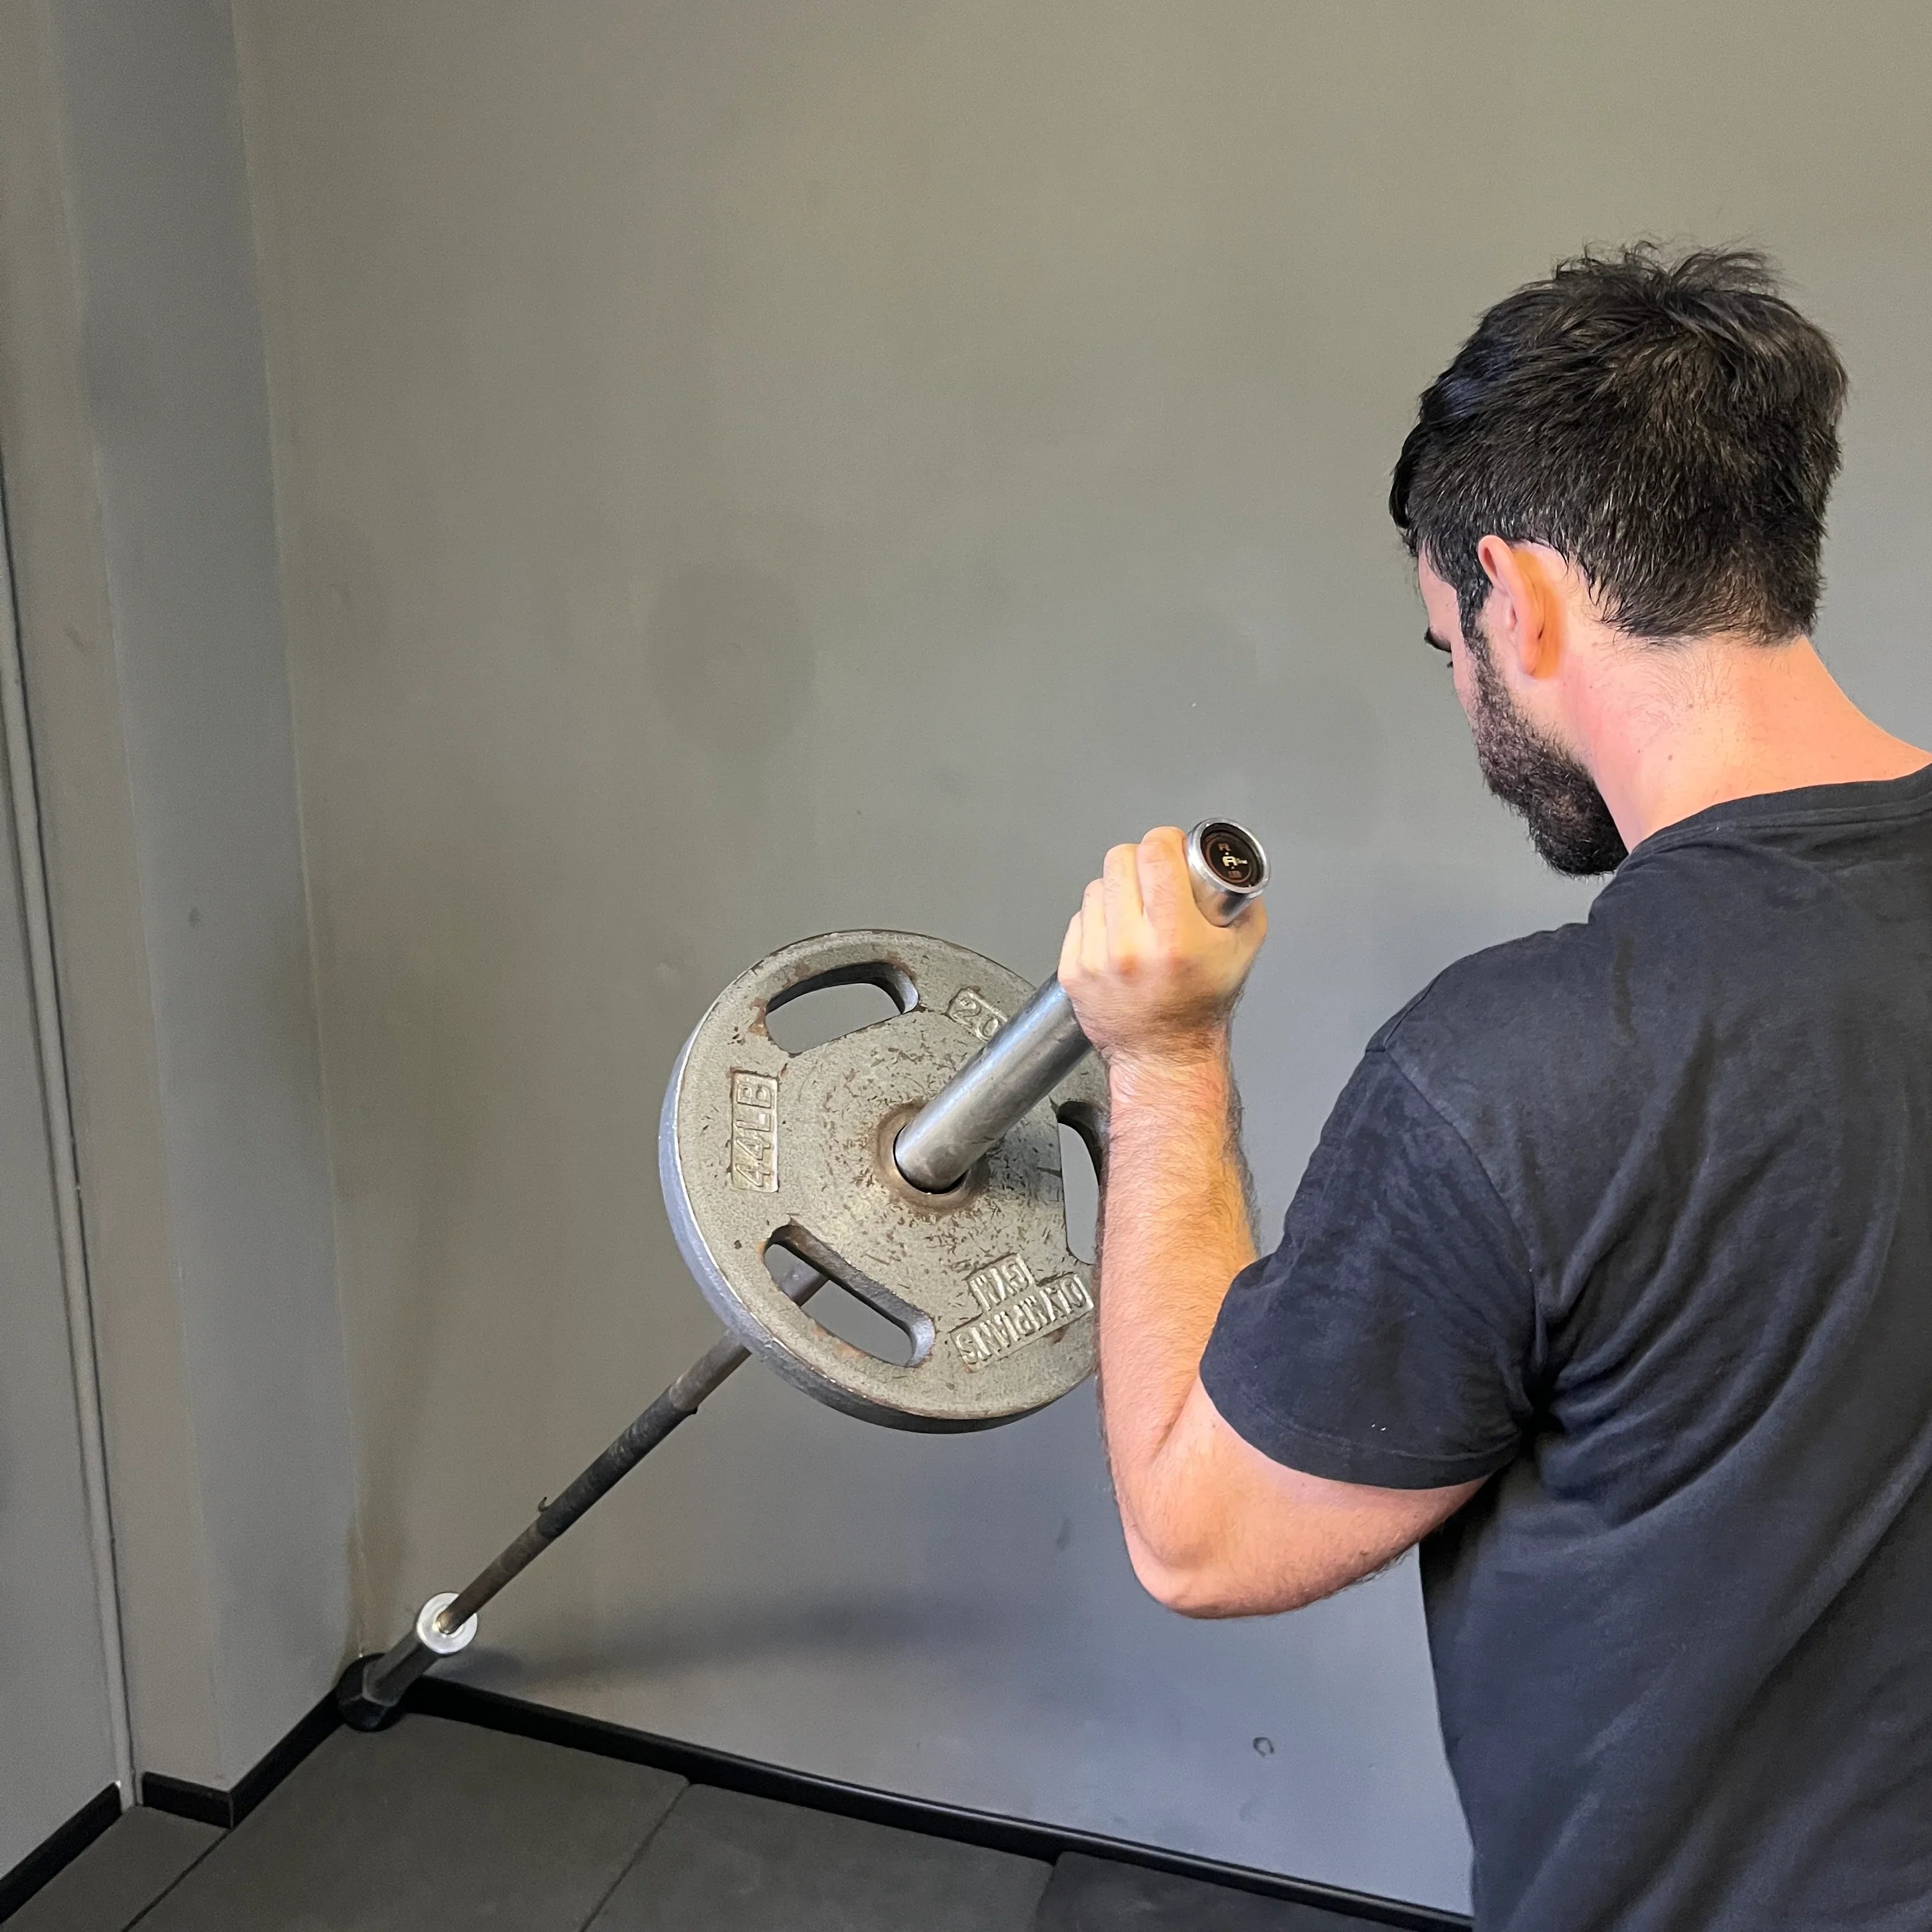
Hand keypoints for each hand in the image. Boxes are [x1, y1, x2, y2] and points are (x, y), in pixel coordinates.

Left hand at [1058, 826, 1266, 1068]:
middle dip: (1141, 861)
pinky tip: (1118, 938)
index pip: (1154, 853)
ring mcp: (1096, 959)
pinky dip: (1098, 919)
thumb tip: (1230, 868)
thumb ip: (1241, 903)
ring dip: (1117, 890)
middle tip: (1155, 879)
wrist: (1164, 1056)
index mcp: (1174, 938)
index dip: (1165, 840)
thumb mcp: (1241, 951)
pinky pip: (1080, 917)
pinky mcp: (1073, 970)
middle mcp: (1131, 947)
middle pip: (1120, 860)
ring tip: (1137, 914)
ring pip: (1096, 886)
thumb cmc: (1200, 1008)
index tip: (1171, 849)